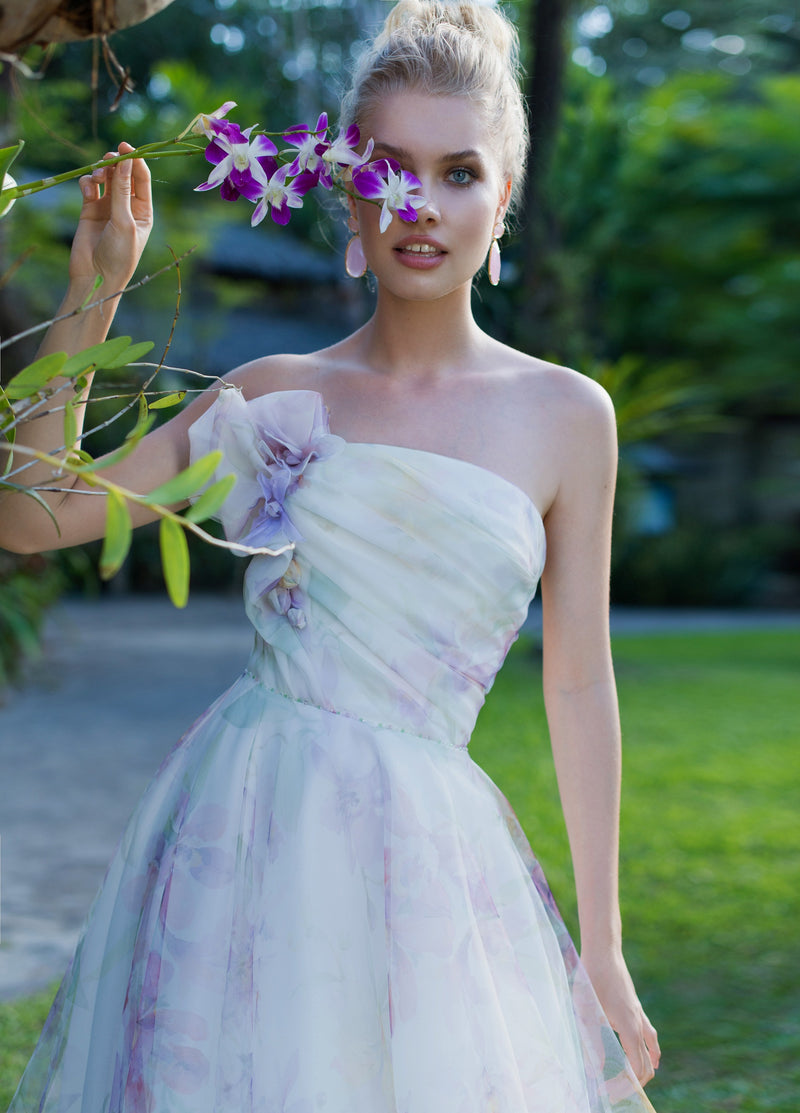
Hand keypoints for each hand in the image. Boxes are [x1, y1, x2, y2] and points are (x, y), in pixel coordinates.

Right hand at [70, 141, 152, 295]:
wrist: (95, 277)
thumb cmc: (118, 254)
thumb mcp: (124, 222)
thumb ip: (123, 191)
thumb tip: (125, 162)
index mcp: (143, 211)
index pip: (141, 179)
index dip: (135, 160)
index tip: (125, 147)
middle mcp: (126, 207)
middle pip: (123, 174)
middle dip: (116, 163)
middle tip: (109, 158)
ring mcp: (108, 207)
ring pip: (106, 178)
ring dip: (102, 171)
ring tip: (98, 177)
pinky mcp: (89, 209)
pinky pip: (89, 187)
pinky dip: (88, 182)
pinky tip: (88, 188)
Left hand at [581, 946, 660, 1086]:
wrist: (604, 953)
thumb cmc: (592, 980)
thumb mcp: (587, 1011)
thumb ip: (593, 1041)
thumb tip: (596, 1070)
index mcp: (628, 1028)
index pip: (636, 1068)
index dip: (627, 1085)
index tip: (610, 1094)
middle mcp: (638, 1024)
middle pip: (645, 1064)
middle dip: (634, 1083)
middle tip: (617, 1094)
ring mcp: (639, 1016)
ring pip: (650, 1051)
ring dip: (644, 1070)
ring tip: (634, 1085)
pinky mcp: (635, 1008)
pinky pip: (650, 1036)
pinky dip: (652, 1052)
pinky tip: (654, 1059)